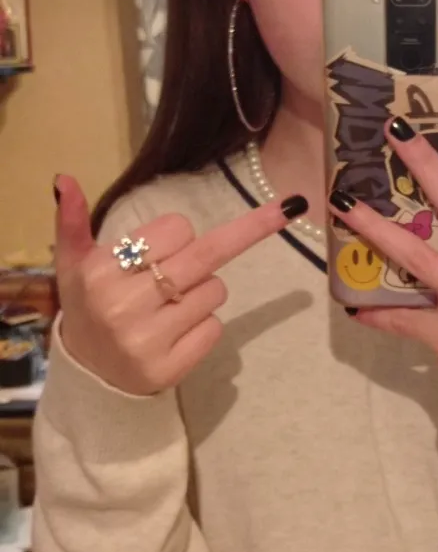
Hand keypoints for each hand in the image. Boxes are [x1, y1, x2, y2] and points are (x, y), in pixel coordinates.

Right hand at [54, 176, 307, 395]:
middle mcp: (124, 304)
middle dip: (232, 241)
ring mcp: (148, 340)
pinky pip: (216, 328)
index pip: (178, 228)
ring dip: (205, 291)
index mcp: (101, 271)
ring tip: (173, 304)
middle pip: (207, 255)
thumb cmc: (90, 306)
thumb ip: (72, 222)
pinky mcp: (170, 368)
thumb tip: (66, 178)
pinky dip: (206, 325)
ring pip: (216, 290)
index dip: (180, 234)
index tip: (167, 247)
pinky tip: (178, 333)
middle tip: (257, 225)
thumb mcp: (73, 264)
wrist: (90, 373)